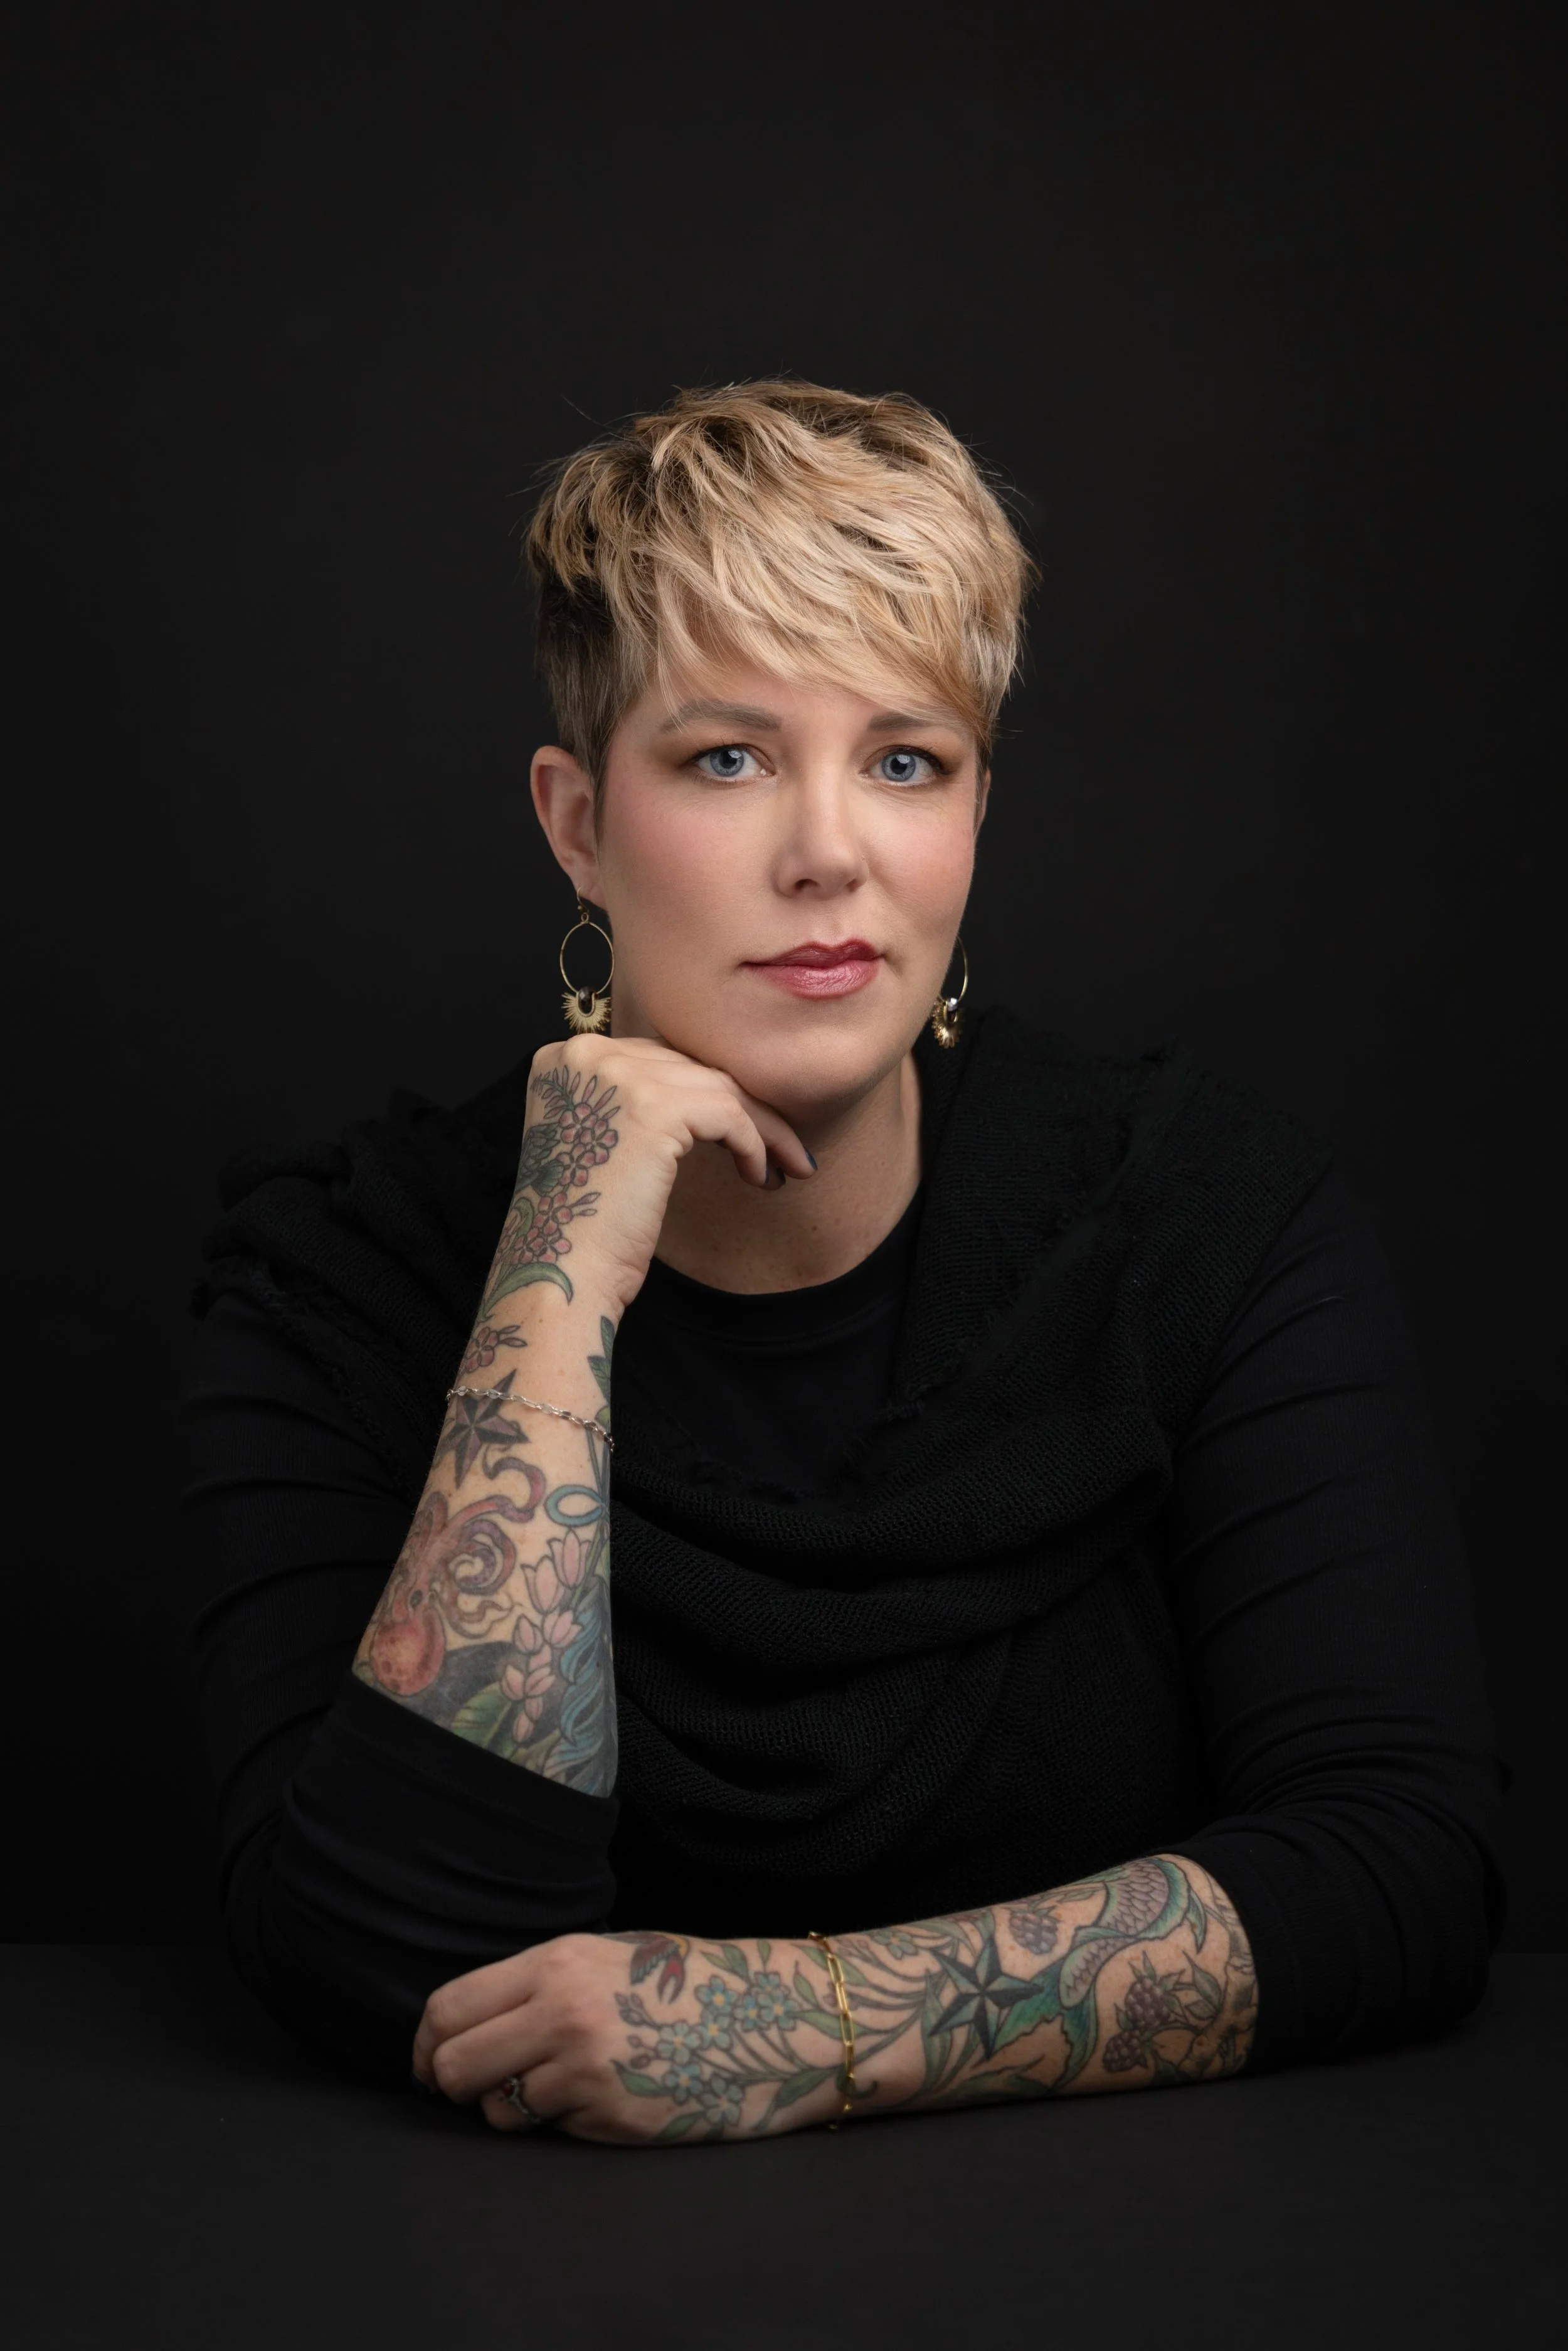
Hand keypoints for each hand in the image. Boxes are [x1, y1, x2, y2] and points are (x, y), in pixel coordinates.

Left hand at [412, 1928, 853, 2145]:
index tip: (429, 2060)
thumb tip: (467, 2021)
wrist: (769, 2019)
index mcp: (556, 1962)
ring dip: (510, 2106)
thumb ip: (538, 1983)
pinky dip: (558, 2123)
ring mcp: (585, 2071)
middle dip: (450, 2083)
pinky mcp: (608, 2118)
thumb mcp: (605, 1957)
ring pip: (495, 2108)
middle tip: (470, 2087)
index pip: (449, 2007)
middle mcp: (562, 2012)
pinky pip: (548, 2130)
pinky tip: (599, 2099)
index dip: (427, 2042)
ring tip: (555, 2088)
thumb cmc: (683, 1985)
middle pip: (453, 2064)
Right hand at [510, 1035, 816, 1316]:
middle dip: (744, 1108)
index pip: (659, 1060)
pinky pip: (729, 1114)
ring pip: (719, 1089)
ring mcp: (617, 1076)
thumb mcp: (599, 1140)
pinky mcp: (653, 1109)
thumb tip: (709, 1093)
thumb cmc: (583, 1223)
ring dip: (763, 1129)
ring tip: (785, 1166)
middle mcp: (587, 1054)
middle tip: (782, 1149)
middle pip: (690, 1069)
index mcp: (566, 1059)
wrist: (561, 1270)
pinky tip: (759, 1175)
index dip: (706, 1093)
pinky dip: (754, 1145)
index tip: (742, 1126)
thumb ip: (633, 1102)